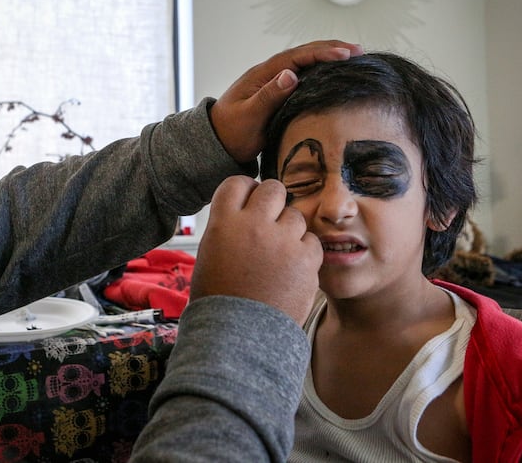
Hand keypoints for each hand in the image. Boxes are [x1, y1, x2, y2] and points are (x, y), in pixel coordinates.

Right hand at [191, 176, 322, 325]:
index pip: (239, 183)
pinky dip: (304, 252)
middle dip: (273, 203)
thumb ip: (228, 228)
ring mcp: (282, 240)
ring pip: (295, 215)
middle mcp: (254, 224)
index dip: (246, 192)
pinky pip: (312, 240)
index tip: (249, 204)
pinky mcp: (306, 258)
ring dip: (290, 230)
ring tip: (279, 256)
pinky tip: (292, 270)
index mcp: (224, 222)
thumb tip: (244, 212)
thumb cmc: (220, 301)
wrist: (239, 338)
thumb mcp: (210, 256)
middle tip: (270, 223)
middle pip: (273, 189)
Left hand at [210, 40, 362, 163]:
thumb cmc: (230, 132)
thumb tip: (291, 75)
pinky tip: (336, 75)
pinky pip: (304, 76)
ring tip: (354, 57)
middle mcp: (270, 73)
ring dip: (329, 57)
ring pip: (306, 63)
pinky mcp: (279, 93)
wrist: (218, 143)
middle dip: (332, 49)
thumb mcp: (248, 116)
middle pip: (305, 53)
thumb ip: (268, 96)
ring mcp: (275, 82)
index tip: (346, 54)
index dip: (323, 53)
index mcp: (263, 74)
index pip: (298, 56)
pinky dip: (322, 71)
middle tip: (359, 51)